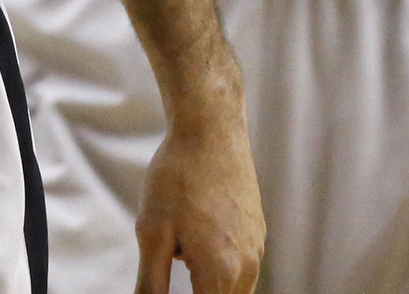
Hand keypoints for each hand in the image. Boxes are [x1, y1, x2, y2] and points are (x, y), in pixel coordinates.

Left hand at [134, 73, 263, 293]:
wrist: (211, 130)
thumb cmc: (179, 177)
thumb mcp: (152, 232)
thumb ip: (151, 284)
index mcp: (221, 272)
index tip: (163, 286)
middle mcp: (247, 265)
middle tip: (175, 257)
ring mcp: (257, 248)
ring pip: (237, 289)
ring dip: (210, 286)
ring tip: (181, 252)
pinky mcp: (258, 232)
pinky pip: (242, 267)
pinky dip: (220, 267)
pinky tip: (196, 235)